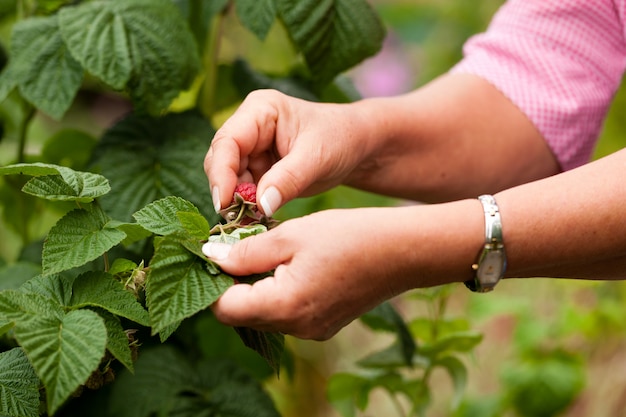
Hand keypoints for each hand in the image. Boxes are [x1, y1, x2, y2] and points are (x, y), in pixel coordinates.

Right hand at [204, 89, 374, 215]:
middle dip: (227, 189)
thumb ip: (287, 180)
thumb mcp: (317, 158)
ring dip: (237, 201)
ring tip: (250, 220)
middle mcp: (249, 126)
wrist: (356, 147)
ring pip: (229, 178)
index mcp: (261, 110)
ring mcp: (252, 148)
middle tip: (235, 218)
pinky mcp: (257, 168)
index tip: (224, 202)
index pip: (228, 140)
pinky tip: (257, 218)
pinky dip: (247, 206)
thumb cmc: (340, 140)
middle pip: (221, 159)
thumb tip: (259, 205)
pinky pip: (243, 190)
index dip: (221, 172)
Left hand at [204, 207, 412, 339]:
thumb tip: (210, 257)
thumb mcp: (291, 234)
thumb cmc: (349, 236)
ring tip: (266, 251)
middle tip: (238, 246)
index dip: (211, 282)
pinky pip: (286, 313)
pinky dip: (277, 291)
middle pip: (242, 315)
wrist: (402, 251)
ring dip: (255, 286)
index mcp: (283, 306)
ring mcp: (311, 330)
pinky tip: (290, 264)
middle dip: (233, 283)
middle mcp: (295, 328)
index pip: (223, 309)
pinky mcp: (323, 325)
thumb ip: (246, 251)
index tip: (214, 253)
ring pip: (263, 314)